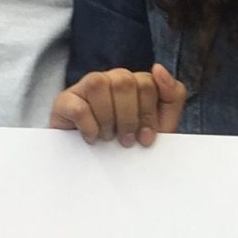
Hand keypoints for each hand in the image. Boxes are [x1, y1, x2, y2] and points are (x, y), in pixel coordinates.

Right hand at [49, 65, 187, 145]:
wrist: (98, 169)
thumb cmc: (132, 144)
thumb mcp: (163, 124)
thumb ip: (173, 95)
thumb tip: (158, 68)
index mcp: (136, 83)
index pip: (148, 83)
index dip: (148, 114)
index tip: (145, 138)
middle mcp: (111, 79)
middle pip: (124, 82)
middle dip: (129, 118)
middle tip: (126, 141)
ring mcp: (86, 87)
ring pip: (99, 84)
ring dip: (107, 118)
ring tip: (108, 138)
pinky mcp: (64, 101)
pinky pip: (78, 105)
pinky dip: (88, 126)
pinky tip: (92, 138)